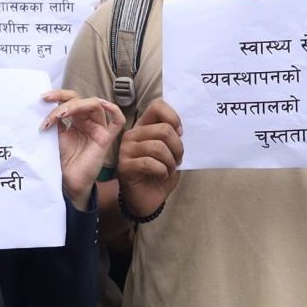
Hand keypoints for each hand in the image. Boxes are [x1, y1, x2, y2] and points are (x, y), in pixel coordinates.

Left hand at [42, 90, 126, 204]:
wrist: (68, 181)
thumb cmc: (63, 160)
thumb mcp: (56, 135)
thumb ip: (55, 120)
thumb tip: (47, 103)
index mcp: (77, 119)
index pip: (71, 99)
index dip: (58, 95)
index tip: (43, 98)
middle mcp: (89, 121)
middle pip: (81, 100)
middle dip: (63, 101)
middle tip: (49, 107)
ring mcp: (99, 129)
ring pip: (94, 105)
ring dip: (75, 106)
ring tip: (60, 114)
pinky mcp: (106, 139)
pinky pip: (118, 122)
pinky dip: (114, 110)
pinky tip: (103, 104)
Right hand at [116, 99, 184, 218]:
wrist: (147, 199)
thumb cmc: (160, 174)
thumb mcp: (171, 152)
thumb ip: (174, 137)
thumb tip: (182, 129)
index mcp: (144, 126)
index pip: (157, 106)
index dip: (173, 118)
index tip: (180, 134)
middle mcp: (132, 134)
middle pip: (163, 130)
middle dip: (177, 147)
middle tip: (177, 160)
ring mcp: (126, 150)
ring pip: (158, 147)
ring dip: (171, 162)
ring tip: (170, 169)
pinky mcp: (124, 166)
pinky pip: (150, 163)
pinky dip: (163, 171)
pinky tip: (162, 176)